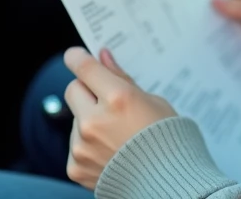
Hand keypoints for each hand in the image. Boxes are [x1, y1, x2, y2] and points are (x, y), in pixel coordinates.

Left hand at [62, 46, 176, 188]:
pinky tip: (110, 151)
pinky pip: (75, 144)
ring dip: (89, 119)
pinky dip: (88, 144)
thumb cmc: (167, 139)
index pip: (85, 68)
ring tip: (117, 134)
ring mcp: (82, 145)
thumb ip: (122, 80)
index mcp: (118, 98)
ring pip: (76, 118)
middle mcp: (95, 120)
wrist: (165, 184)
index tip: (75, 55)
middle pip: (73, 89)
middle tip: (105, 98)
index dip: (77, 57)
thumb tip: (103, 58)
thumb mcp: (153, 102)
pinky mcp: (75, 166)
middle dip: (86, 89)